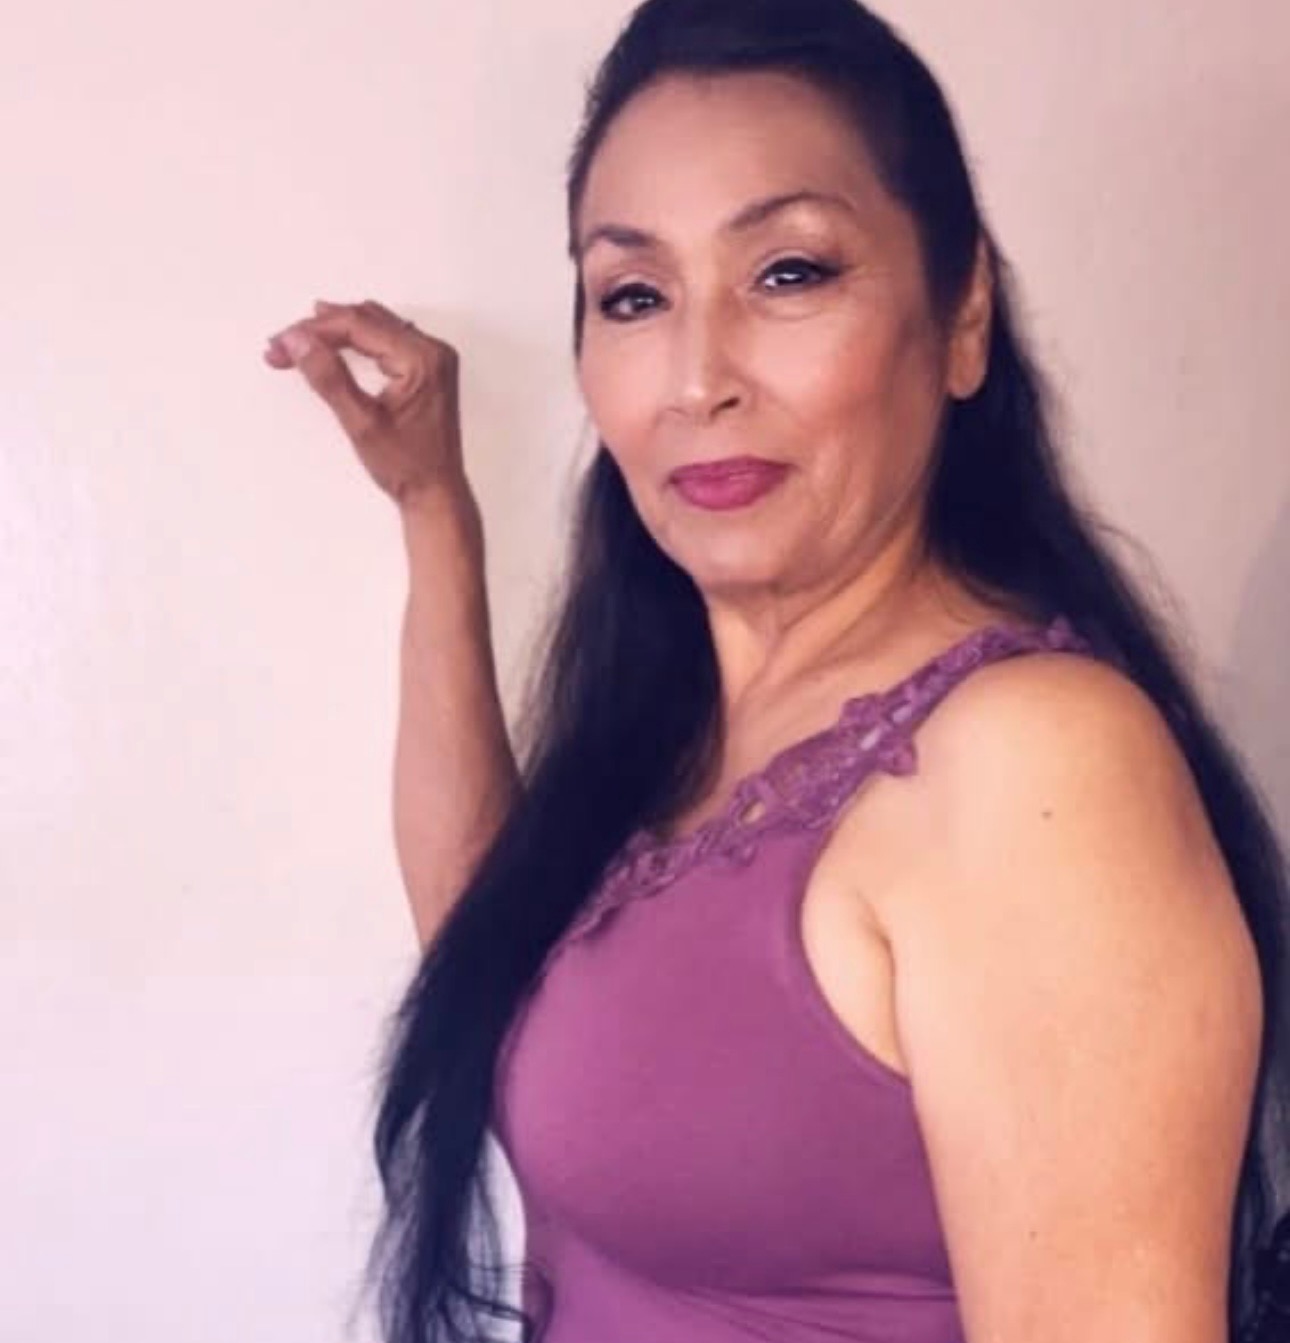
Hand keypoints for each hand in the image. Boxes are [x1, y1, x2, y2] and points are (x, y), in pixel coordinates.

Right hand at [264, 299, 467, 506]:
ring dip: (337, 331)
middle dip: (321, 329)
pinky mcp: (429, 370)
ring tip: (300, 341)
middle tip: (284, 344)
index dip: (314, 330)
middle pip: (366, 319)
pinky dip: (358, 340)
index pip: (358, 325)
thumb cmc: (409, 467)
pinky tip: (335, 344)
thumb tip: (298, 342)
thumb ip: (329, 377)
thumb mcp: (361, 423)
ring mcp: (434, 360)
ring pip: (376, 325)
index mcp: (423, 360)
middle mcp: (434, 352)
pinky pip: (389, 339)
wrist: (436, 493)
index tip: (282, 343)